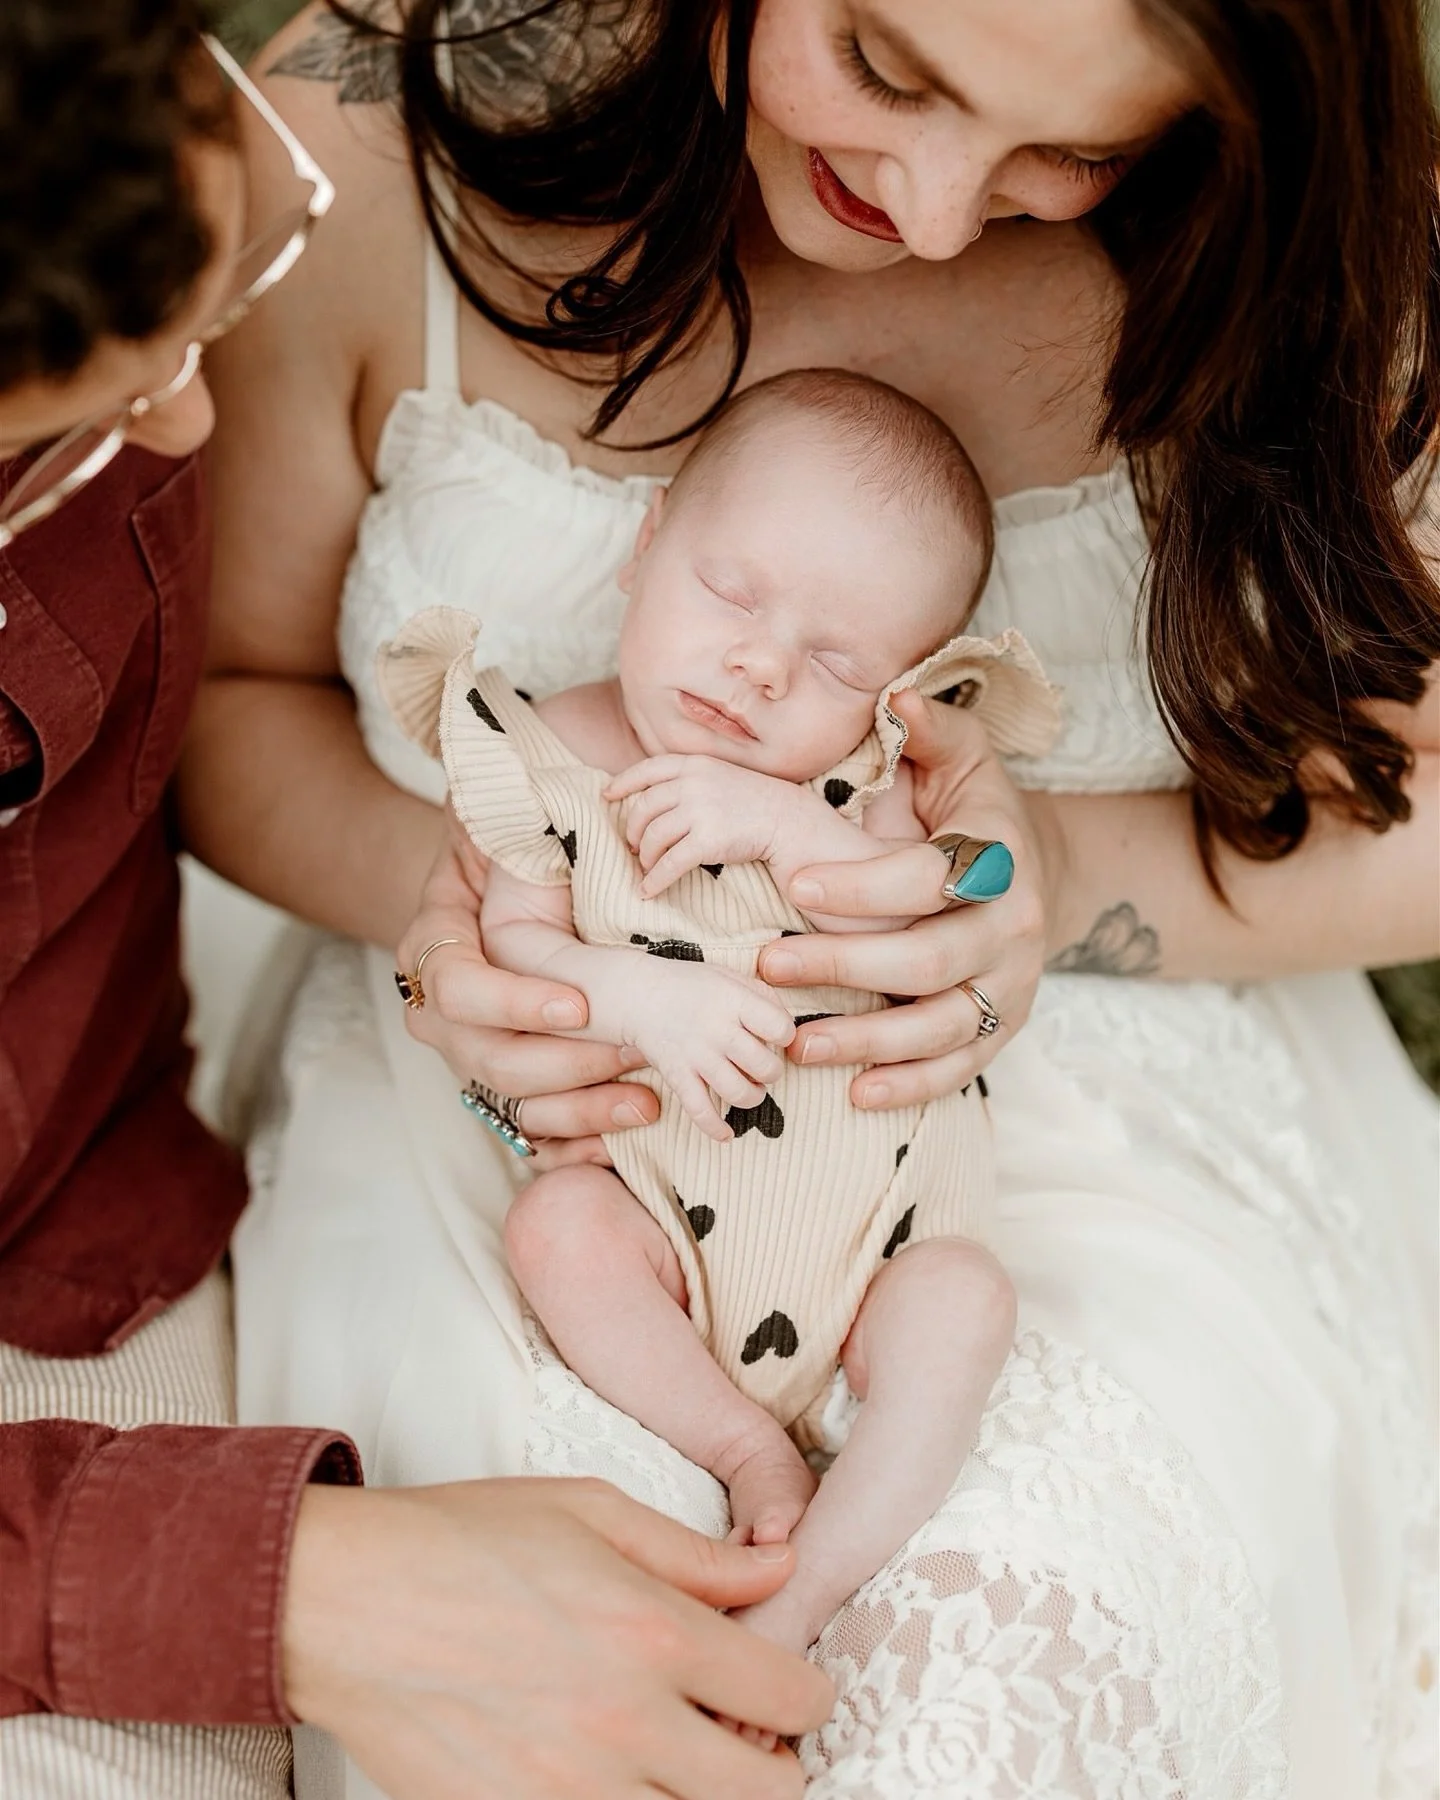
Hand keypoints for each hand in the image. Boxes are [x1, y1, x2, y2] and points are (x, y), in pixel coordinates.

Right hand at [283, 1478, 832, 1799]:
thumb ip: (695, 1553)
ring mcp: (568, 1792)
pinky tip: (618, 1783)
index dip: (808, 1692)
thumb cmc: (462, 1539)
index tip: (789, 1687)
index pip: (793, 1696)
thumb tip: (779, 1571)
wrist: (340, 1601)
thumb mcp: (589, 1510)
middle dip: (775, 1768)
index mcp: (654, 1634)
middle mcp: (626, 1725)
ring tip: (681, 1765)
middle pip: (765, 1794)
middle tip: (748, 1741)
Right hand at [399, 815, 659, 1167]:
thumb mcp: (517, 819)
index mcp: (435, 942)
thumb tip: (564, 821)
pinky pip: (530, 1133)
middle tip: (635, 1051)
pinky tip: (622, 1142)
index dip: (513, 1003)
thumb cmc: (520, 838)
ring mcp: (473, 1051)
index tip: (579, 1003)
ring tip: (646, 1101)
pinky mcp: (507, 1083)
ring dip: (581, 1108)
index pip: (458, 987)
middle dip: (567, 1064)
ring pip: (512, 1103)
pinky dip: (573, 1144)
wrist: (511, 868)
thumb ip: (523, 828)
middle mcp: (441, 1009)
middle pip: (486, 1060)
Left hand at [605, 757, 797, 896]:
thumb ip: (689, 780)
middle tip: (636, 847)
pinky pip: (669, 864)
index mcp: (694, 764)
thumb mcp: (720, 776)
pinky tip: (648, 892)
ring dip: (645, 858)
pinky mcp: (708, 840)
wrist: (788, 820)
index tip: (607, 796)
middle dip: (634, 831)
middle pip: (644, 808)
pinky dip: (654, 881)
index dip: (623, 783)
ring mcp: (700, 810)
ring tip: (648, 868)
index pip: (647, 770)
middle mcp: (693, 783)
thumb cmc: (754, 802)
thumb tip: (653, 799)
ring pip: (653, 838)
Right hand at [625, 959, 796, 1141]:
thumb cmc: (693, 986)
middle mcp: (717, 1029)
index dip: (784, 1035)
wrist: (639, 994)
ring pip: (739, 1094)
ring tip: (750, 1088)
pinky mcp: (677, 1076)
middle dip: (771, 1072)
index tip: (774, 1034)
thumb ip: (764, 997)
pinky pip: (701, 1111)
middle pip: (765, 1067)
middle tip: (762, 1066)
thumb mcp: (731, 977)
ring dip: (752, 1097)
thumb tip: (788, 1028)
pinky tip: (726, 1134)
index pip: (781, 1028)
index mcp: (734, 1000)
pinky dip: (716, 1129)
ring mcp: (697, 1055)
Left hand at [755, 691, 1056, 1107]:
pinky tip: (856, 1093)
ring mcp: (1012, 985)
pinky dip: (912, 1085)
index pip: (930, 877)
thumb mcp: (960, 758)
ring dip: (869, 1040)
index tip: (792, 883)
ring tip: (797, 1045)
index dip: (864, 884)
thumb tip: (898, 694)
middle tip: (767, 961)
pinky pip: (960, 1067)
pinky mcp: (1004, 1027)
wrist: (1037, 875)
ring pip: (944, 1025)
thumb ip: (928, 727)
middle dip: (845, 963)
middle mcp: (1014, 926)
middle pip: (930, 958)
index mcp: (998, 856)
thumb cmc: (973, 812)